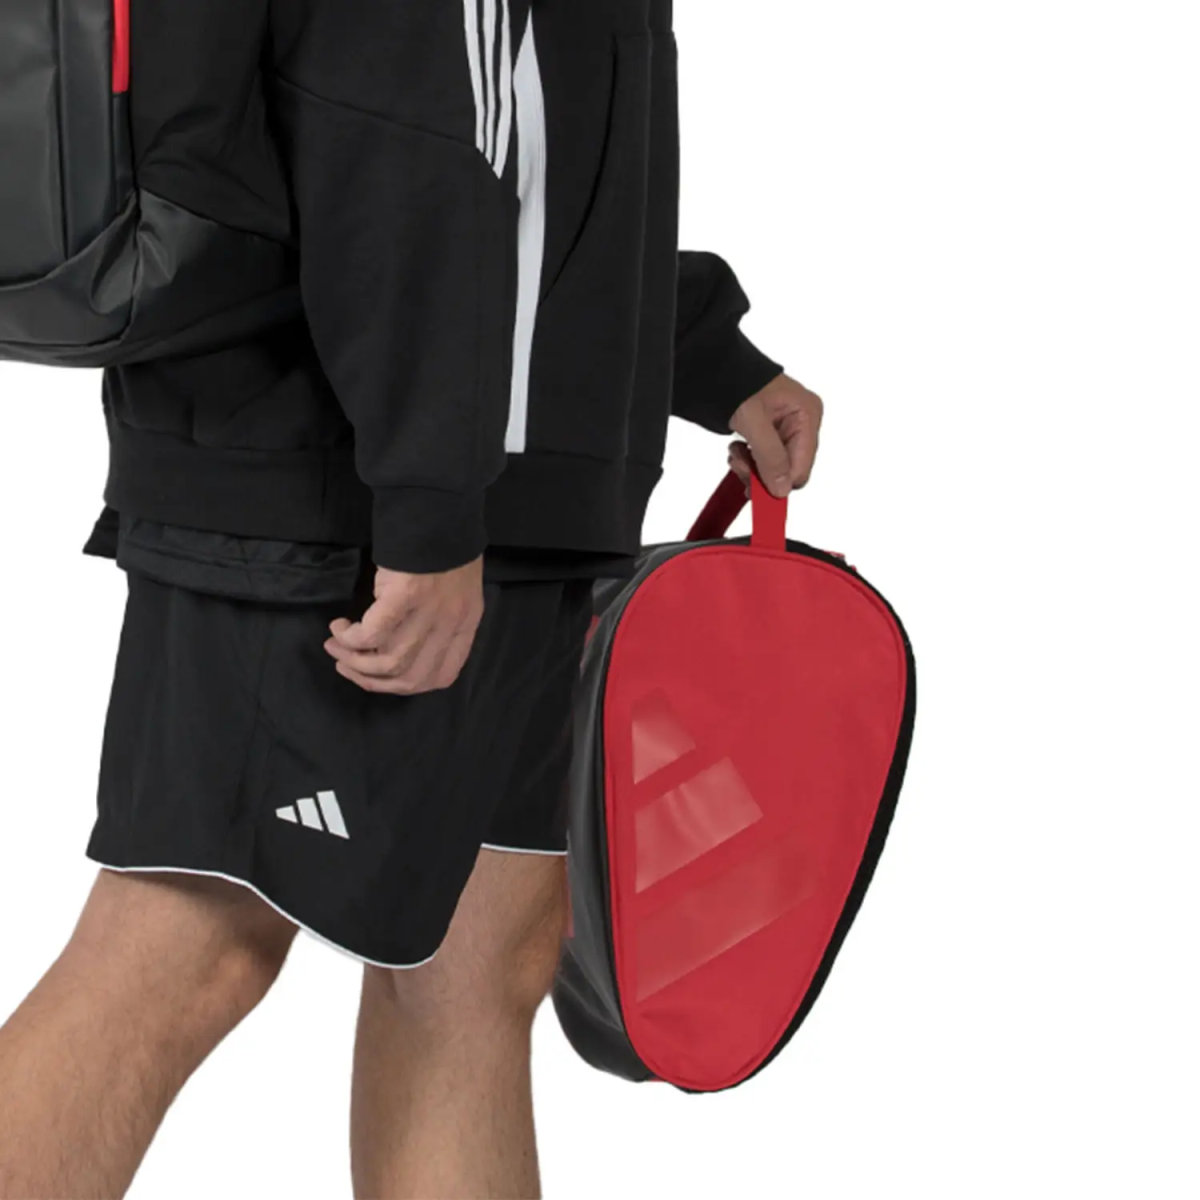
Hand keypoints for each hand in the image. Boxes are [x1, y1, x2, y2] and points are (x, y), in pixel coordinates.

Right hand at [324, 557, 484, 694]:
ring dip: (354, 660)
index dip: (408, 685)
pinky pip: (372, 634)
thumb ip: (441, 618)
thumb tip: (407, 642)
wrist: (440, 505)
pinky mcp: (404, 596)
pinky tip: (340, 627)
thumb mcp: (457, 588)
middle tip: (346, 665)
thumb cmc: (444, 543)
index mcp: (465, 624)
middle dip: (371, 679)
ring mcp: (429, 612)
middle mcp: (449, 624)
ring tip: (336, 645)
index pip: (442, 676)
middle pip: (409, 677)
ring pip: (388, 661)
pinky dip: (351, 638)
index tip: (383, 677)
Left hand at [729, 374, 823, 498]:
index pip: (801, 468)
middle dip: (762, 474)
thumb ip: (769, 456)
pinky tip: (738, 449)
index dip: (778, 482)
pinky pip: (766, 462)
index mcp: (807, 415)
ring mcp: (788, 430)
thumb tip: (782, 489)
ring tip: (736, 453)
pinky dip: (749, 462)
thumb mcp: (754, 421)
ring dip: (752, 469)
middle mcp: (803, 424)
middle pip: (789, 471)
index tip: (753, 488)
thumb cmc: (737, 382)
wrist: (716, 369)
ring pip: (775, 470)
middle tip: (740, 464)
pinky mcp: (773, 435)